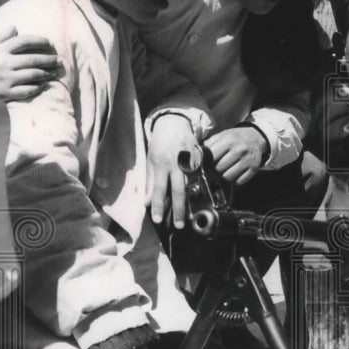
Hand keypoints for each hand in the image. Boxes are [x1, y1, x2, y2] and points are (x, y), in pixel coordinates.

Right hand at [0, 26, 60, 106]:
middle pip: (33, 59)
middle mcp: (4, 63)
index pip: (23, 41)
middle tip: (58, 60)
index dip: (39, 41)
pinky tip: (43, 85)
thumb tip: (14, 27)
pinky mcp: (6, 93)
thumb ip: (1, 38)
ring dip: (46, 73)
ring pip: (33, 75)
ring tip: (54, 73)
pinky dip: (36, 88)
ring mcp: (6, 79)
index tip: (49, 43)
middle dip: (49, 59)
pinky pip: (26, 90)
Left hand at [146, 114, 200, 228]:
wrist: (175, 123)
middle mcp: (177, 164)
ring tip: (188, 216)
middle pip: (179, 190)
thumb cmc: (160, 143)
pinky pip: (200, 176)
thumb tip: (147, 201)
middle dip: (179, 209)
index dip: (158, 205)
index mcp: (161, 164)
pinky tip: (198, 199)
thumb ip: (150, 181)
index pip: (159, 189)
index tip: (157, 219)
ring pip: (191, 185)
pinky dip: (198, 188)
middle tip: (179, 225)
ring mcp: (190, 161)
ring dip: (189, 202)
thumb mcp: (151, 160)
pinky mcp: (200, 159)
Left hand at [205, 125, 268, 185]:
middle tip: (216, 166)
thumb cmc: (235, 138)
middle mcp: (240, 150)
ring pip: (228, 177)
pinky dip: (235, 179)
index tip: (207, 162)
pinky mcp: (254, 169)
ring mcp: (248, 160)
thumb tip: (197, 156)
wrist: (256, 138)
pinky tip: (235, 172)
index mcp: (229, 140)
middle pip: (219, 169)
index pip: (212, 157)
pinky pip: (239, 181)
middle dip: (215, 169)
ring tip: (225, 169)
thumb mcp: (222, 136)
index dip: (207, 161)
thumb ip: (209, 144)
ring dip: (224, 175)